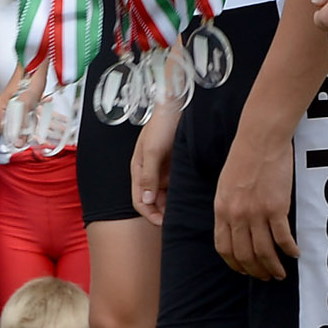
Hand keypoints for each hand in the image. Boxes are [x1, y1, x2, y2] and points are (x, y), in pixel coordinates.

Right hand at [131, 96, 181, 225]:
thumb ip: (149, 175)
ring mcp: (162, 168)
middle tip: (177, 220)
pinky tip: (189, 196)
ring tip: (184, 211)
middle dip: (161, 212)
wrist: (178, 104)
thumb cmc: (162, 124)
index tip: (162, 223)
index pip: (139, 200)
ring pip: (164, 193)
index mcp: (138, 169)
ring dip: (171, 203)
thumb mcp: (153, 150)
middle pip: (151, 199)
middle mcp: (149, 171)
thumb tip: (145, 201)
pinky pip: (175, 183)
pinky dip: (179, 192)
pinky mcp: (175, 163)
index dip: (149, 214)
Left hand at [215, 117, 296, 280]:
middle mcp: (237, 216)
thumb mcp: (225, 184)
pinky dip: (289, 250)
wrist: (261, 138)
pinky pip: (283, 238)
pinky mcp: (276, 208)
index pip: (224, 248)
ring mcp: (256, 213)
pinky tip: (294, 254)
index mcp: (221, 210)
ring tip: (280, 273)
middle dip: (256, 271)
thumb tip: (234, 224)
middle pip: (245, 255)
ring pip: (264, 252)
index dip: (235, 264)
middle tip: (266, 276)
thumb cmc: (244, 156)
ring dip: (273, 267)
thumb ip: (228, 206)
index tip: (244, 270)